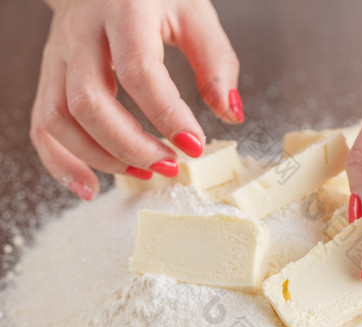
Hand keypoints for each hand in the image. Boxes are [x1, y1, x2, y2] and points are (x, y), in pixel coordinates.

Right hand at [30, 0, 243, 200]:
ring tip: (144, 173)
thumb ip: (217, 61)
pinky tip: (90, 185)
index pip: (139, 71)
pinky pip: (41, 124)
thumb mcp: (195, 14)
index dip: (167, 115)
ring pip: (59, 118)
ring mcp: (57, 55)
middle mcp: (81, 32)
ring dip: (101, 157)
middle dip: (131, 145)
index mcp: (124, 11)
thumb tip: (231, 114)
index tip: (195, 145)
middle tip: (170, 164)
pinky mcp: (49, 75)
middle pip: (89, 102)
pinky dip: (61, 162)